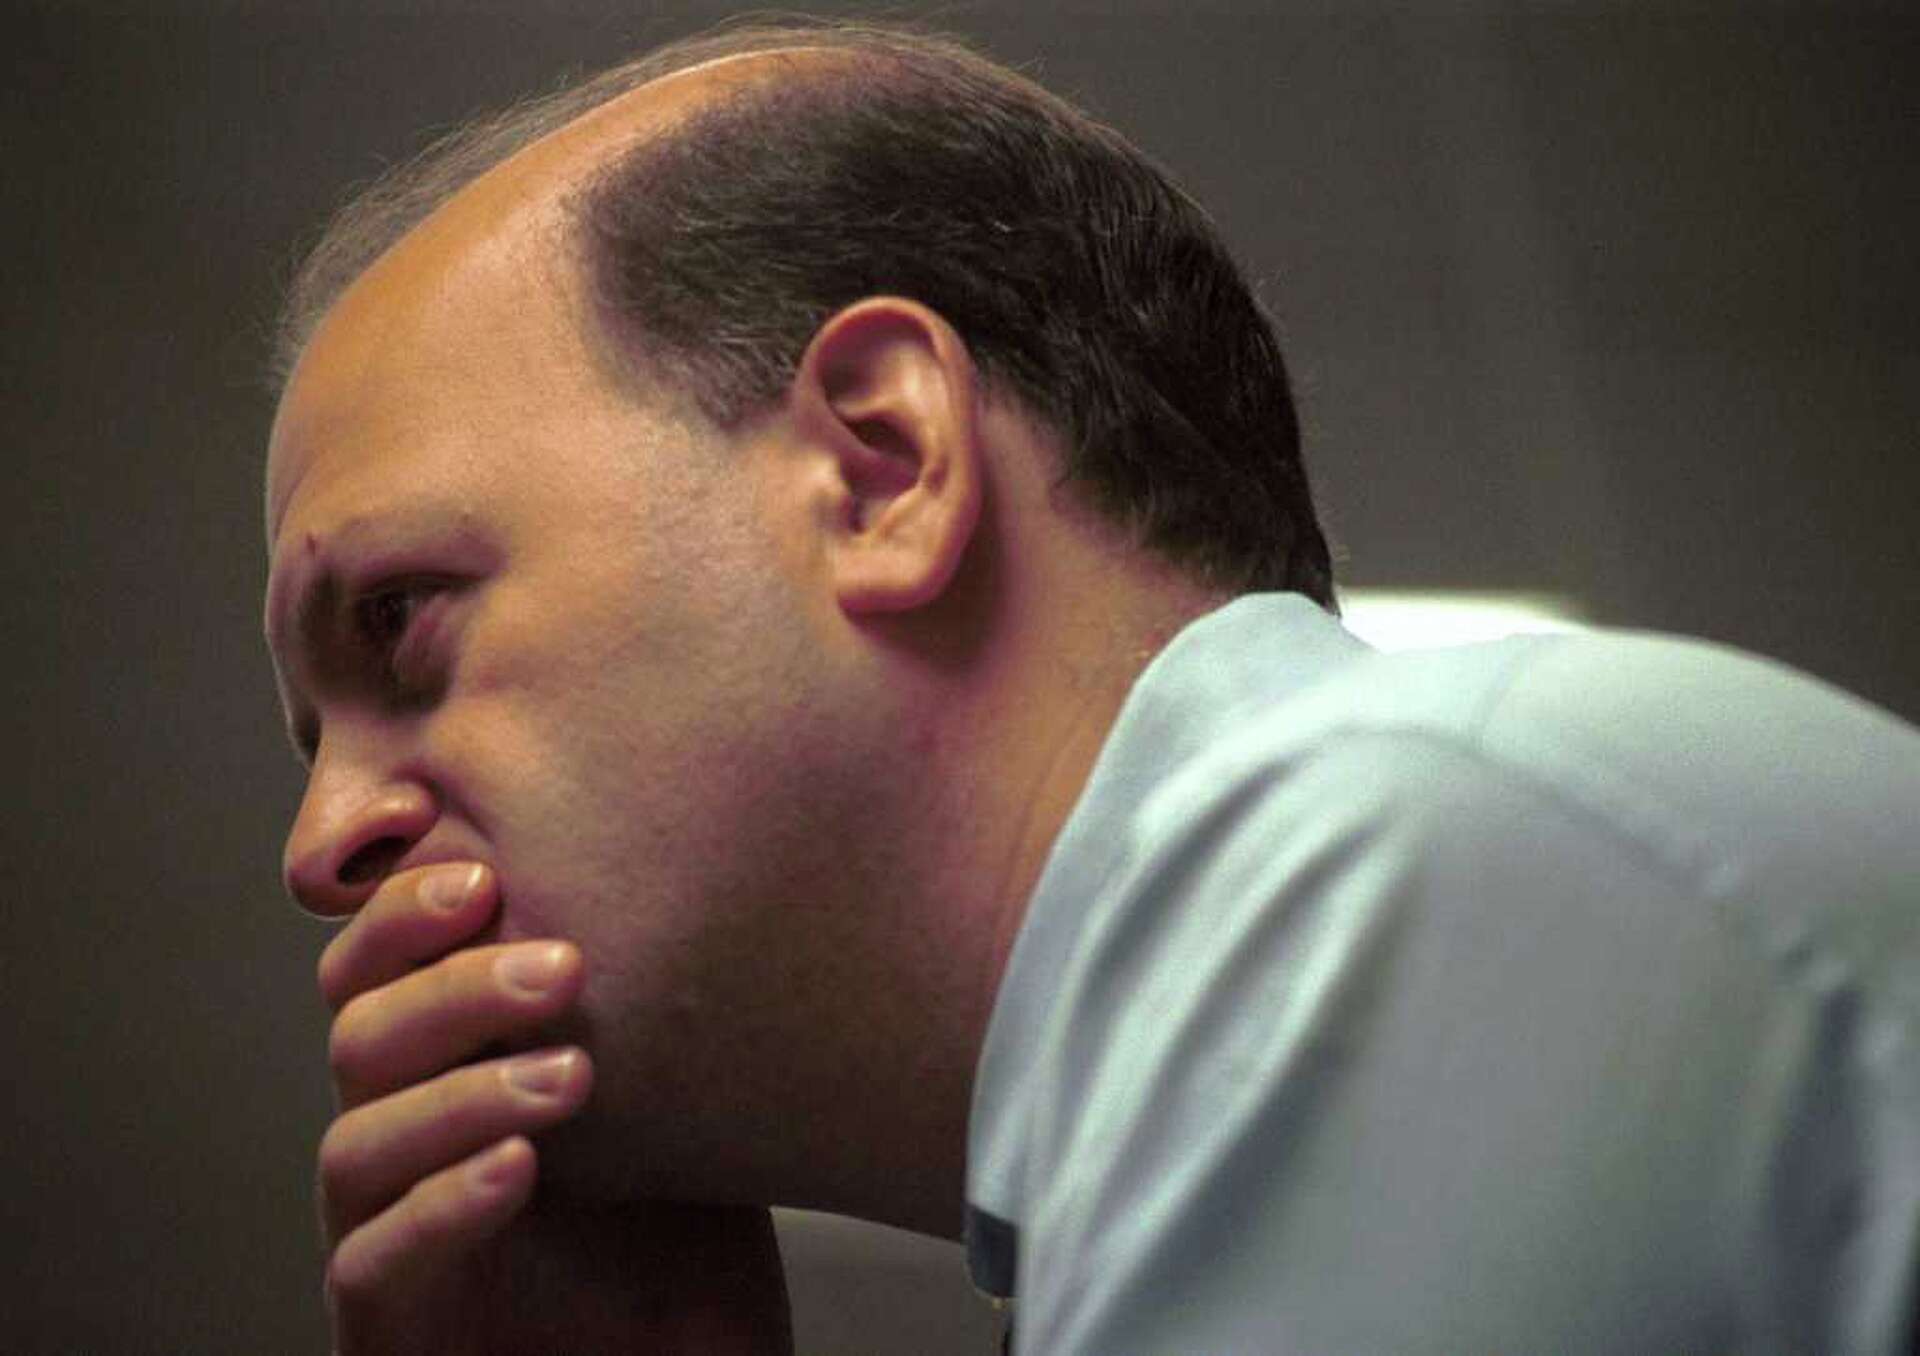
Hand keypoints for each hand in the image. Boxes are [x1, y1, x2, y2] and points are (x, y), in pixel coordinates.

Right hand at [314, 863, 791, 1353]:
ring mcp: (386, 1241)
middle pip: (359, 1032)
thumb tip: (699, 869)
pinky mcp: (389, 1332)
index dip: (405, 909)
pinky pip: (375, 1261)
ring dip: (461, 1094)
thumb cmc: (683, 1252)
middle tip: (561, 967)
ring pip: (358, 1141)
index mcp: (452, 1072)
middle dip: (450, 987)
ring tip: (574, 1076)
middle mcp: (406, 1146)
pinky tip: (519, 1168)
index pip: (382, 968)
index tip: (489, 864)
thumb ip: (655, 1007)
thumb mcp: (680, 1104)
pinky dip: (443, 1206)